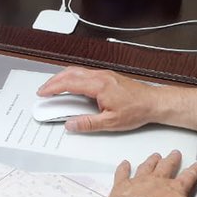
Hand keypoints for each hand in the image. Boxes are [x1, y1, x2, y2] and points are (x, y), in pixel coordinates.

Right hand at [37, 67, 155, 132]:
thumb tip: (71, 124)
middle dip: (54, 81)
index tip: (43, 93)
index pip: (69, 83)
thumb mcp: (111, 122)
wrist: (153, 102)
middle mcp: (101, 77)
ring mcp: (104, 75)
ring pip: (78, 71)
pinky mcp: (108, 77)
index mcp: (99, 86)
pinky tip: (72, 85)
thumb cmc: (137, 110)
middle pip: (70, 73)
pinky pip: (85, 73)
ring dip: (63, 78)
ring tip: (54, 87)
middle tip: (44, 90)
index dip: (53, 88)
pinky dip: (73, 77)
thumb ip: (88, 123)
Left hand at [104, 151, 196, 196]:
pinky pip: (123, 174)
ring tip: (155, 156)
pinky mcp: (122, 187)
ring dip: (152, 161)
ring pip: (147, 167)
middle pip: (167, 167)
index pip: (189, 177)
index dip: (195, 171)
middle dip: (172, 160)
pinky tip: (124, 163)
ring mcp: (139, 182)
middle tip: (175, 153)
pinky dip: (124, 168)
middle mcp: (158, 181)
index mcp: (176, 190)